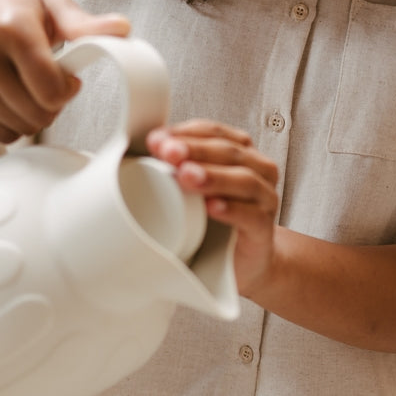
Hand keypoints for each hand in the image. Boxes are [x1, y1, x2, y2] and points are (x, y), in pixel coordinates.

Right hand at [0, 0, 129, 140]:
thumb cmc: (3, 3)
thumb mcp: (46, 2)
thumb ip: (83, 23)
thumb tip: (122, 28)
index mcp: (10, 27)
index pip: (51, 91)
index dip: (68, 90)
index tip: (68, 79)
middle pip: (37, 114)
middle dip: (52, 105)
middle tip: (47, 83)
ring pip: (18, 127)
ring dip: (32, 115)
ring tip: (26, 86)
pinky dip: (10, 123)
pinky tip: (8, 98)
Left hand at [146, 120, 279, 294]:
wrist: (243, 263)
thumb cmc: (213, 223)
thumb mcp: (191, 190)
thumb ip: (173, 169)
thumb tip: (131, 153)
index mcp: (238, 153)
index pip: (213, 132)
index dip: (186, 132)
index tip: (156, 139)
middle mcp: (257, 171)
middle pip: (228, 152)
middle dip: (195, 150)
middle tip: (167, 153)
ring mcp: (264, 199)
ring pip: (243, 180)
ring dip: (212, 176)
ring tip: (186, 176)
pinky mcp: (263, 229)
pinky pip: (252, 216)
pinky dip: (231, 210)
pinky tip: (212, 208)